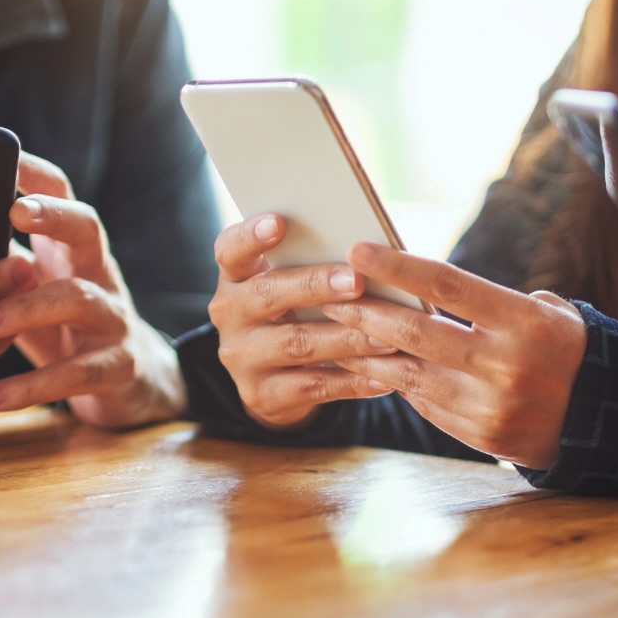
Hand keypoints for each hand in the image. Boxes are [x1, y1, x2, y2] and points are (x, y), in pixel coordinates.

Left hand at [0, 154, 185, 428]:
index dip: (36, 174)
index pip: (62, 192)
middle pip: (88, 228)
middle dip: (54, 217)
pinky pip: (77, 373)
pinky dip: (32, 385)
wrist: (130, 382)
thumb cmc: (58, 325)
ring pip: (78, 300)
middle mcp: (99, 271)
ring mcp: (113, 318)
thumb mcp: (34, 285)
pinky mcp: (117, 366)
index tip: (4, 159)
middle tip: (12, 215)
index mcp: (72, 246)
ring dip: (25, 308)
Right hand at [208, 215, 398, 427]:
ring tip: (388, 336)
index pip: (230, 249)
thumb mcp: (292, 285)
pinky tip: (383, 377)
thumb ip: (313, 263)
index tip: (278, 222)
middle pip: (267, 294)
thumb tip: (369, 250)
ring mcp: (241, 357)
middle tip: (356, 282)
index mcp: (236, 276)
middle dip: (315, 286)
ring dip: (346, 339)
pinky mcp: (260, 394)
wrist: (276, 379)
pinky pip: (311, 387)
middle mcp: (229, 313)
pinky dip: (351, 382)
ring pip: (296, 344)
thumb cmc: (297, 312)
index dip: (251, 236)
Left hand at [319, 242, 585, 468]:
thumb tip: (418, 285)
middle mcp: (505, 365)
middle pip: (415, 332)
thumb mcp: (545, 313)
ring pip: (408, 373)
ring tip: (334, 328)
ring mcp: (489, 406)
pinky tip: (365, 363)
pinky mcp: (477, 434)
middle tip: (327, 292)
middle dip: (364, 311)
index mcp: (524, 323)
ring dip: (365, 349)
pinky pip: (422, 402)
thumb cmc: (562, 348)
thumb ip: (487, 300)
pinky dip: (391, 381)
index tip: (358, 249)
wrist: (600, 419)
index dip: (397, 267)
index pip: (447, 285)